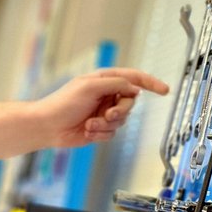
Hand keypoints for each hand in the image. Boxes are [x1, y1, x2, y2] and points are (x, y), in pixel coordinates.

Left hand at [37, 68, 167, 147]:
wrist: (47, 126)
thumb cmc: (62, 103)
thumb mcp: (90, 87)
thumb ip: (116, 84)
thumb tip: (135, 89)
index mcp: (104, 80)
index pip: (133, 78)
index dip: (150, 83)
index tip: (164, 90)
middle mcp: (106, 95)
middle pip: (130, 102)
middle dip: (120, 111)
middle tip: (108, 114)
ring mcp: (103, 112)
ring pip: (122, 120)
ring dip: (106, 124)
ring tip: (90, 124)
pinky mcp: (99, 128)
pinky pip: (112, 133)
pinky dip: (100, 133)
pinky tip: (86, 130)